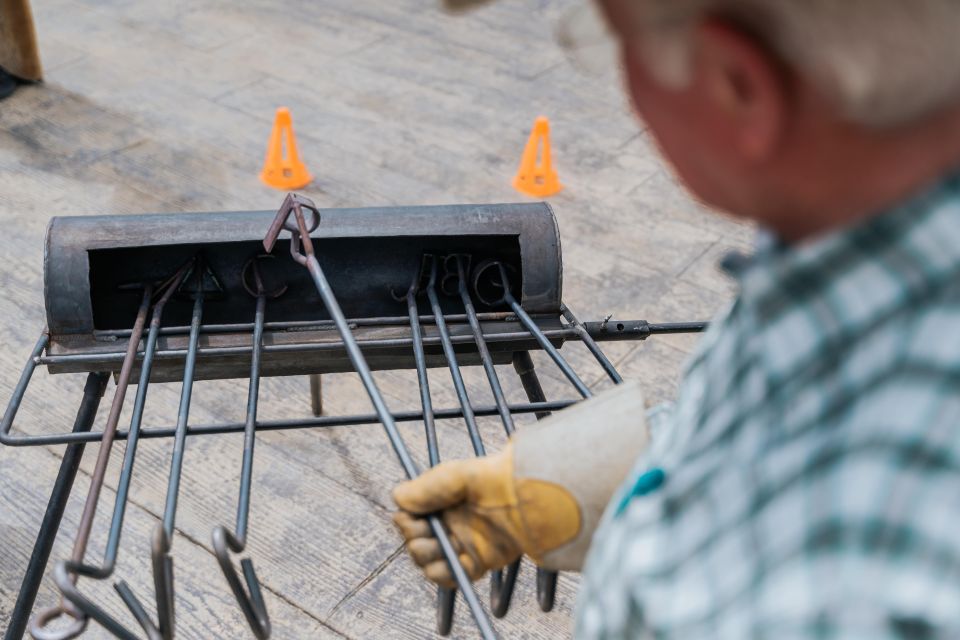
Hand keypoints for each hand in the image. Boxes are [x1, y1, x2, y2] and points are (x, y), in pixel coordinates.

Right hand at [393, 380, 649, 586]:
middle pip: (414, 543)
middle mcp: (449, 523)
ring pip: (427, 563)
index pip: (408, 519)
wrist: (524, 500)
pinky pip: (450, 578)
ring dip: (430, 557)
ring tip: (449, 544)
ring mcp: (461, 544)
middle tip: (434, 531)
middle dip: (418, 540)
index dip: (408, 522)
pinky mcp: (476, 563)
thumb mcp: (451, 476)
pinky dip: (447, 574)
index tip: (416, 518)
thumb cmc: (491, 480)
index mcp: (441, 501)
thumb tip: (397, 497)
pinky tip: (457, 560)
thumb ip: (422, 488)